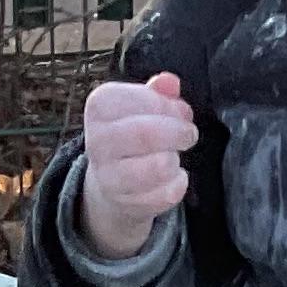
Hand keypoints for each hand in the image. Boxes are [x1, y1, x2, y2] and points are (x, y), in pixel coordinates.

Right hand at [78, 71, 197, 257]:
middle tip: (189, 134)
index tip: (180, 112)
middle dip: (179, 132)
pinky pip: (167, 193)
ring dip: (176, 159)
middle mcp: (97, 141)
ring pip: (160, 166)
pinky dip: (178, 184)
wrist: (111, 182)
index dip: (170, 106)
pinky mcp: (127, 204)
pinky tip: (173, 178)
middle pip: (148, 133)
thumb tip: (170, 83)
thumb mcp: (141, 105)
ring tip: (174, 156)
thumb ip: (159, 92)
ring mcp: (109, 176)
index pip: (143, 99)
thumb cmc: (132, 133)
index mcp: (99, 107)